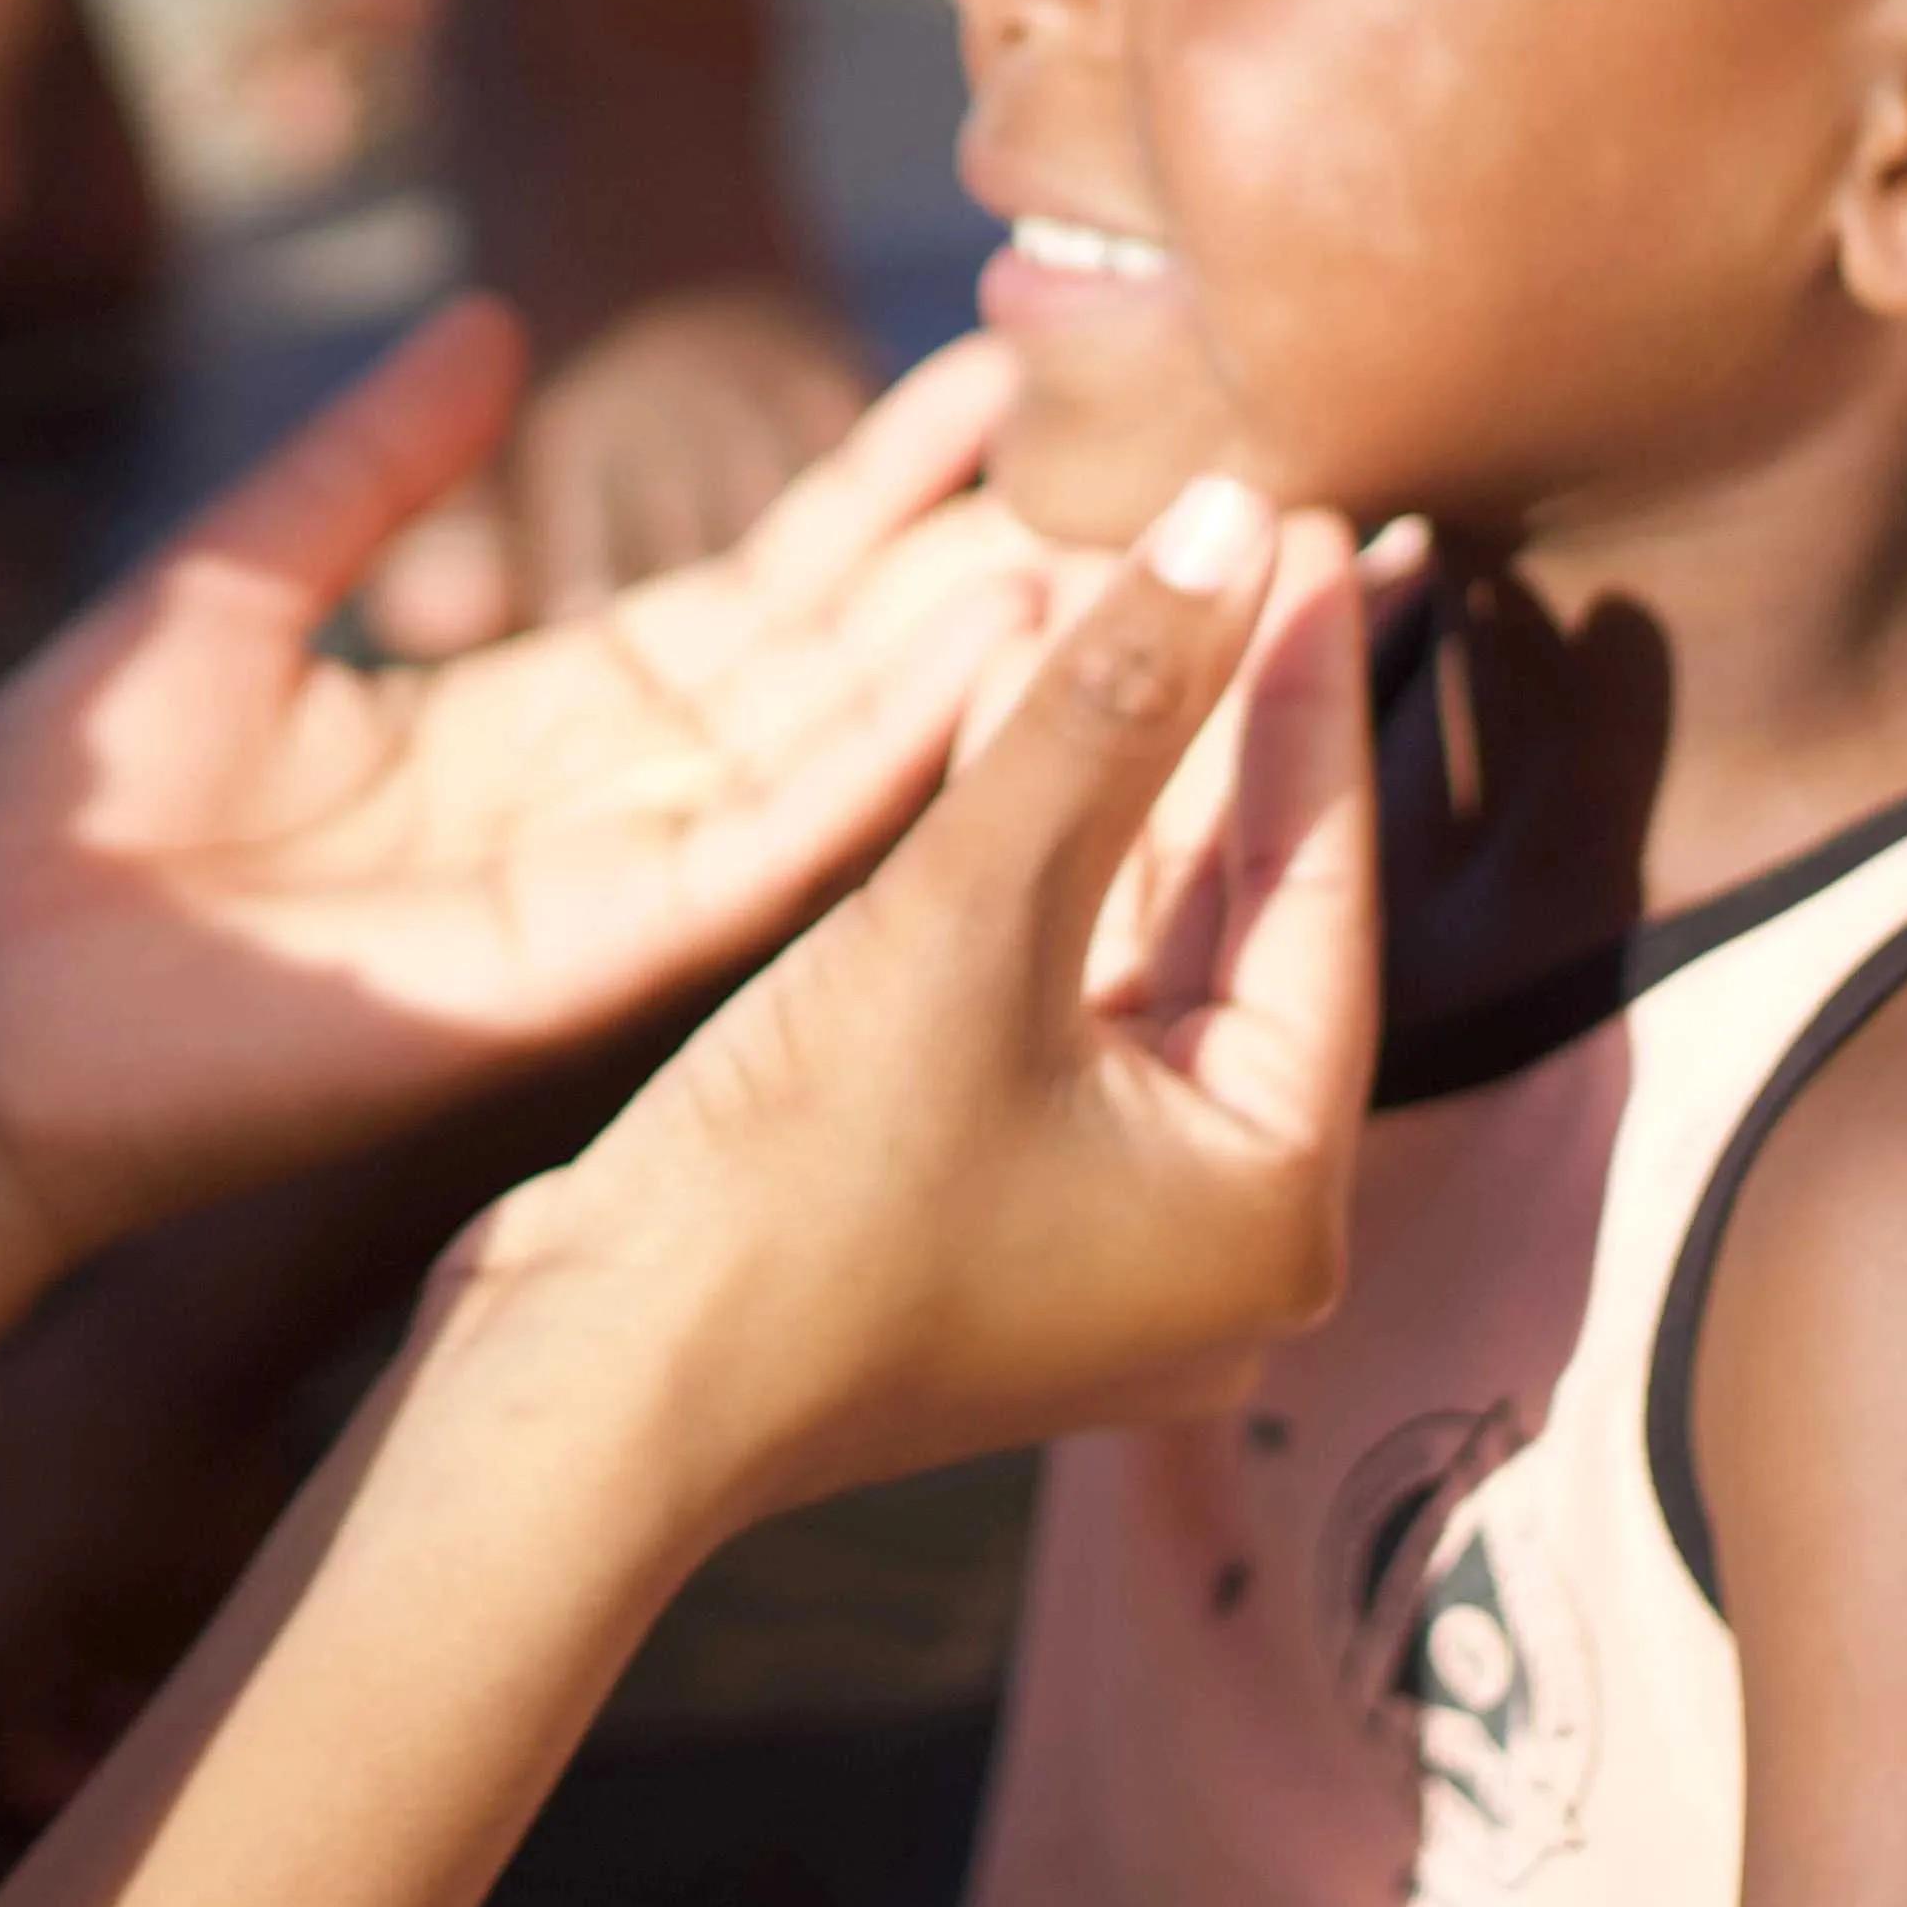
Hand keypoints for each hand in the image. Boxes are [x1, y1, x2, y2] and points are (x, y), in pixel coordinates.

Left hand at [0, 301, 1050, 1266]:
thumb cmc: (60, 820)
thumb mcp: (229, 587)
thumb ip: (369, 468)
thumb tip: (493, 321)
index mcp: (514, 716)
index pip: (741, 591)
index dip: (862, 492)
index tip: (985, 383)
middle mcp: (584, 803)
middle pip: (821, 668)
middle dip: (965, 568)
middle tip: (1133, 460)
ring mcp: (585, 893)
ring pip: (820, 761)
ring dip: (959, 663)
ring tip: (1100, 549)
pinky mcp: (561, 970)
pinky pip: (744, 861)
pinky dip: (866, 772)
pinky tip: (973, 684)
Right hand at [464, 474, 1378, 1538]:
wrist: (585, 1389)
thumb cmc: (792, 1184)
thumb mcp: (963, 916)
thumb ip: (1106, 711)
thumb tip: (1228, 516)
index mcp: (1276, 1209)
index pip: (1321, 893)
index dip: (1309, 687)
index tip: (1321, 519)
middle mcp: (1218, 1238)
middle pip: (1241, 920)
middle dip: (1227, 721)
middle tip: (1251, 530)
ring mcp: (1099, 1237)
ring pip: (1138, 951)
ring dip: (1126, 775)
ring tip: (1134, 583)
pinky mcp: (981, 1212)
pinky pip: (1051, 999)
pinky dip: (1040, 865)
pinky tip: (1025, 717)